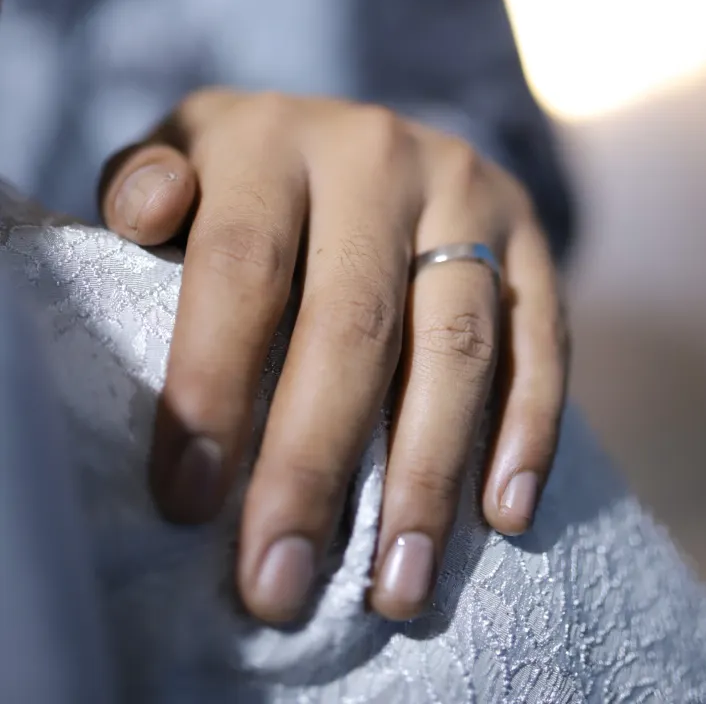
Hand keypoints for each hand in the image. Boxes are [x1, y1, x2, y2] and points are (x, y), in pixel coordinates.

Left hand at [100, 90, 567, 623]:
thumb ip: (143, 186)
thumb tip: (153, 212)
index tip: (189, 503)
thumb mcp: (178, 161)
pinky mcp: (532, 234)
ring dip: (427, 475)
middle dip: (313, 463)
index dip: (215, 383)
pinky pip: (543, 339)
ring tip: (395, 584)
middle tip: (281, 579)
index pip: (243, 265)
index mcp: (273, 138)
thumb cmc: (242, 184)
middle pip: (351, 321)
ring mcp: (466, 190)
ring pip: (455, 343)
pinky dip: (529, 432)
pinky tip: (501, 516)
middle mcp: (378, 153)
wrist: (355, 140)